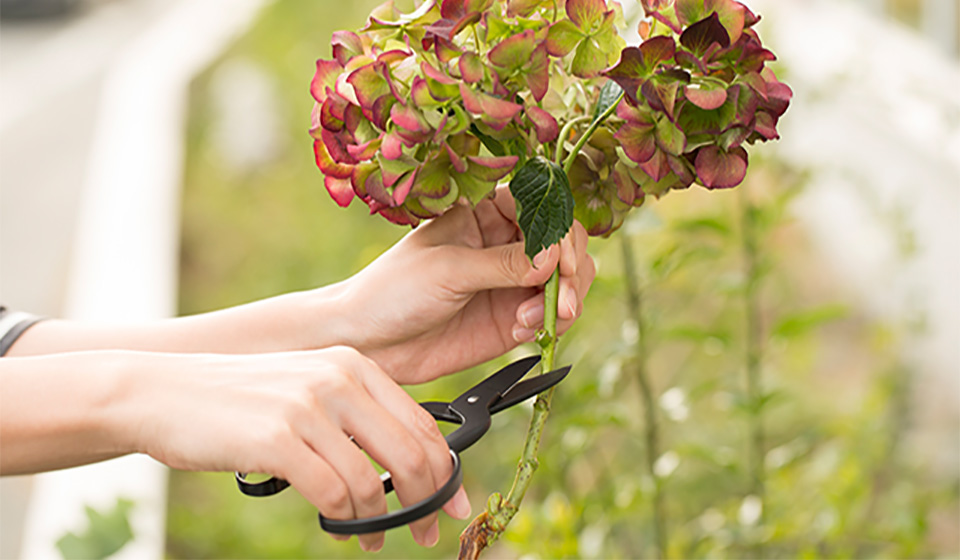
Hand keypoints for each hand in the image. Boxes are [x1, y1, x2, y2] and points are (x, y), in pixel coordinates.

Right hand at [131, 347, 469, 550]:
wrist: (164, 393)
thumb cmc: (241, 400)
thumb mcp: (308, 389)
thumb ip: (357, 416)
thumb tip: (409, 466)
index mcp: (355, 366)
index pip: (423, 424)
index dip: (446, 470)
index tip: (454, 502)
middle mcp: (339, 379)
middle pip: (411, 454)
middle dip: (428, 501)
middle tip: (428, 530)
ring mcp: (307, 407)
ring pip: (372, 483)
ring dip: (381, 521)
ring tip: (375, 537)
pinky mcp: (277, 439)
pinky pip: (333, 494)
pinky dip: (345, 521)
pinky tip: (340, 528)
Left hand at [336, 187, 595, 383]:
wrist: (369, 342)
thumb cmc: (392, 291)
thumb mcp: (447, 269)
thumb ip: (502, 264)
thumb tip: (552, 258)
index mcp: (483, 213)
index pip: (540, 206)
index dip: (559, 229)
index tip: (560, 258)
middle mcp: (504, 244)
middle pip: (563, 243)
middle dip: (571, 269)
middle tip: (564, 297)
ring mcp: (511, 283)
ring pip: (566, 280)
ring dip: (566, 299)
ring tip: (540, 318)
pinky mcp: (513, 319)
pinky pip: (551, 316)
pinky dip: (549, 322)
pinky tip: (524, 330)